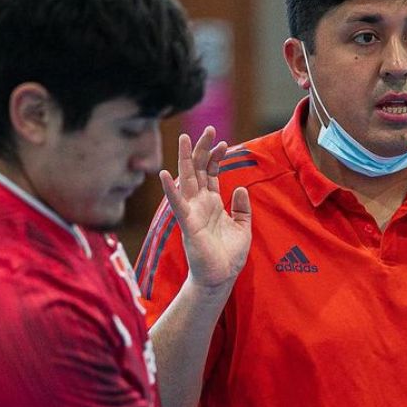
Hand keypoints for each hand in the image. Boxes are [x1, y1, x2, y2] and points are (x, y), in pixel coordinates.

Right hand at [160, 125, 251, 291]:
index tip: (223, 142)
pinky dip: (170, 190)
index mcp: (212, 203)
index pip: (210, 172)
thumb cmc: (229, 255)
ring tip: (184, 139)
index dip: (215, 156)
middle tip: (207, 128)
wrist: (220, 278)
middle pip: (198, 170)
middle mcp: (199, 203)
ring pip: (186, 180)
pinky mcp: (187, 224)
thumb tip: (240, 187)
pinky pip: (177, 204)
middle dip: (202, 149)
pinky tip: (164, 175)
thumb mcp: (242, 227)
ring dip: (185, 159)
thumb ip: (242, 207)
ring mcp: (192, 212)